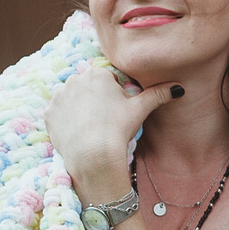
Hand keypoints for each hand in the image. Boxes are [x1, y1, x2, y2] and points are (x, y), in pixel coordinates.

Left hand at [46, 63, 182, 201]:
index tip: (116, 114)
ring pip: (72, 101)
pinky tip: (77, 133)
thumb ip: (158, 94)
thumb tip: (179, 88)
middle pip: (88, 89)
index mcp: (98, 74)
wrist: (94, 155)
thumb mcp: (140, 109)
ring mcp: (59, 96)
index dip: (114, 98)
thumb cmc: (118, 129)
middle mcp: (75, 79)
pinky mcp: (49, 113)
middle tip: (105, 123)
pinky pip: (58, 114)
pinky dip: (66, 122)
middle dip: (95, 102)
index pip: (107, 82)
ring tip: (91, 129)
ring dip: (79, 111)